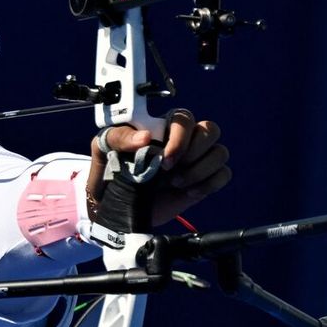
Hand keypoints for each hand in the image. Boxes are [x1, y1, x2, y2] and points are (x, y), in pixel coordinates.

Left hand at [87, 109, 230, 226]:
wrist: (113, 208)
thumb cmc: (109, 173)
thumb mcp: (103, 149)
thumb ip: (119, 137)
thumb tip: (144, 137)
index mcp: (161, 127)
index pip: (185, 118)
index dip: (180, 137)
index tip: (164, 159)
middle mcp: (182, 141)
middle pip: (210, 130)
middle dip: (194, 152)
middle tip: (170, 171)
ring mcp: (194, 161)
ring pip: (220, 152)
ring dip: (201, 170)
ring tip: (177, 183)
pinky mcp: (202, 181)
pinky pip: (223, 174)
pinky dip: (209, 184)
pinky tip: (188, 191)